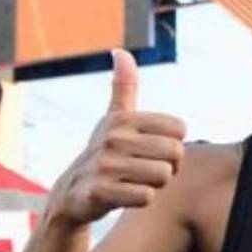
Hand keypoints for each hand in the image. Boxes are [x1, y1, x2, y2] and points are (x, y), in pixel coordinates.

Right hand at [49, 49, 186, 225]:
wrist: (72, 194)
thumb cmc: (104, 153)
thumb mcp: (112, 118)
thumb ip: (123, 87)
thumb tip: (120, 51)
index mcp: (123, 118)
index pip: (179, 129)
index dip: (173, 145)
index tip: (153, 150)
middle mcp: (113, 137)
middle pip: (176, 154)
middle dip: (168, 167)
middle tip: (147, 170)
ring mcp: (105, 165)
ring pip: (164, 176)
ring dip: (155, 185)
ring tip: (135, 181)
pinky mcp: (101, 192)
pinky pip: (147, 196)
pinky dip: (142, 199)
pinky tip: (126, 195)